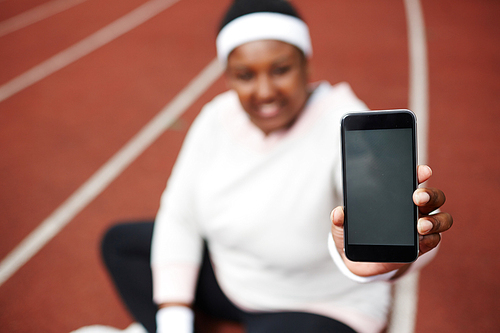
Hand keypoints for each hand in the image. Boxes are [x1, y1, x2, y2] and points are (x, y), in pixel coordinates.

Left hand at [330, 165, 452, 276]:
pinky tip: (423, 239)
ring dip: (435, 220)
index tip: (421, 170)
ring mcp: (420, 227)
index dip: (419, 173)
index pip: (413, 180)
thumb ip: (340, 219)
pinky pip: (434, 240)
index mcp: (397, 197)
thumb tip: (338, 212)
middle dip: (430, 194)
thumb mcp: (343, 226)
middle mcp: (414, 209)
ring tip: (421, 225)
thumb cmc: (355, 235)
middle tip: (417, 197)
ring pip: (441, 219)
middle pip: (434, 197)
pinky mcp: (421, 246)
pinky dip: (431, 239)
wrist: (360, 261)